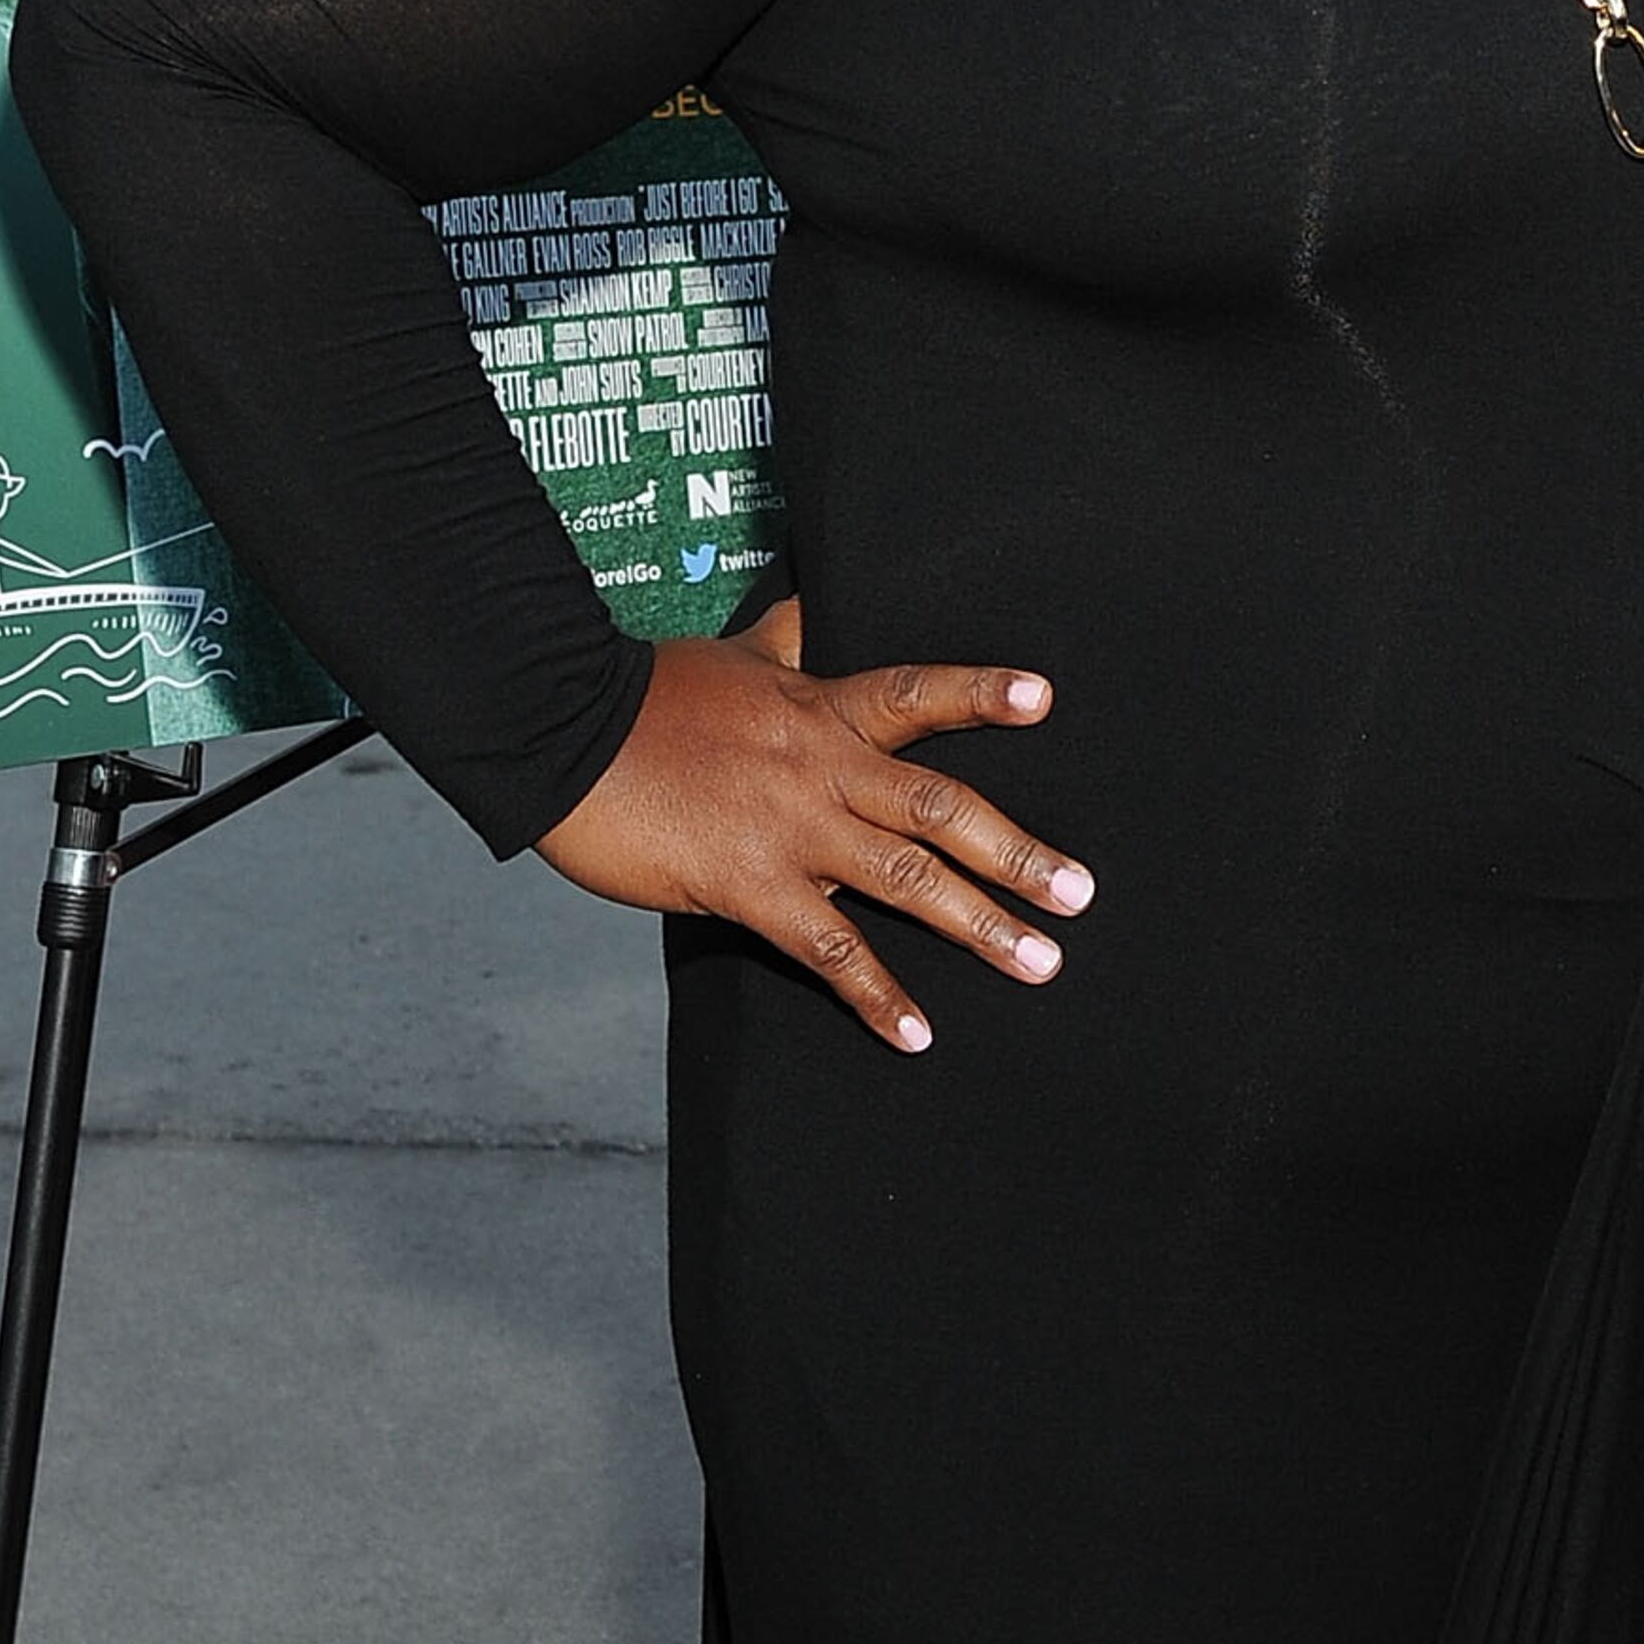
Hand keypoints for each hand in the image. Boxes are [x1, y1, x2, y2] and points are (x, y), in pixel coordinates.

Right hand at [534, 606, 1091, 1048]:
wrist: (561, 732)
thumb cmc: (642, 693)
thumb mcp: (730, 654)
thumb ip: (788, 640)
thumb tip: (820, 609)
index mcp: (821, 708)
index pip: (916, 694)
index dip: (980, 695)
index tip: (1046, 700)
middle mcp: (823, 768)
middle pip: (942, 808)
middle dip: (1019, 853)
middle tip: (1082, 892)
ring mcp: (791, 830)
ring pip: (907, 880)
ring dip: (982, 926)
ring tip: (1041, 962)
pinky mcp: (749, 886)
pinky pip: (830, 948)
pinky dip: (877, 995)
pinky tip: (917, 1033)